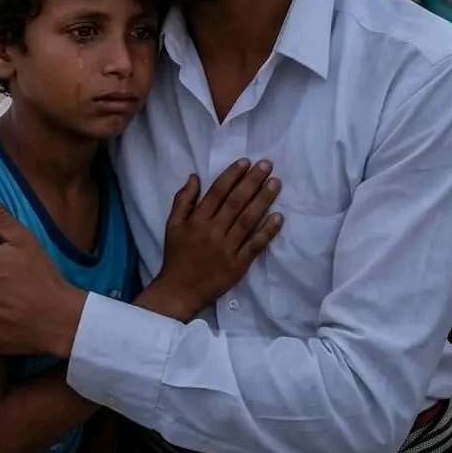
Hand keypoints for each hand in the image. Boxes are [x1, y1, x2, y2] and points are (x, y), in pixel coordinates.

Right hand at [149, 159, 281, 318]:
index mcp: (197, 220)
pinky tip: (279, 217)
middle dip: (252, 181)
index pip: (218, 192)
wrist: (179, 290)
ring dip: (263, 200)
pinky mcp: (238, 264)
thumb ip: (183, 200)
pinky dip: (267, 231)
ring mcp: (227, 248)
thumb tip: (195, 176)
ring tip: (275, 183)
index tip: (246, 162)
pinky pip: (255, 245)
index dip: (233, 175)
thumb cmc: (177, 255)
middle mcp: (213, 231)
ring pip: (248, 219)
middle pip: (236, 202)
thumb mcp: (172, 225)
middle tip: (267, 165)